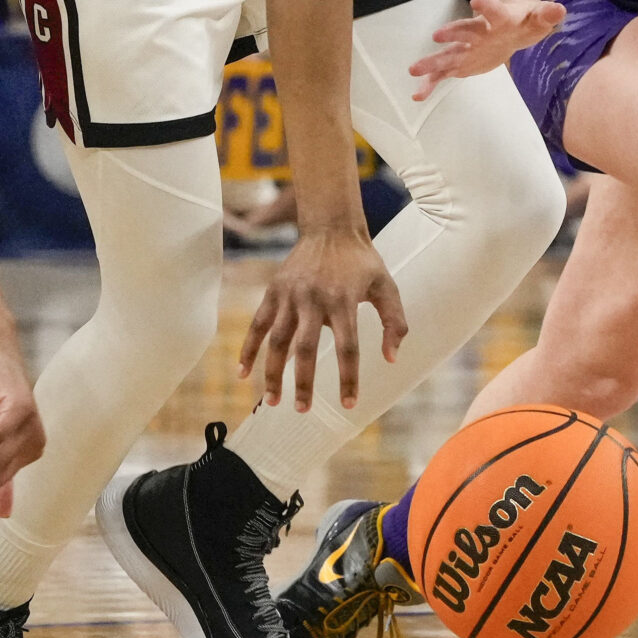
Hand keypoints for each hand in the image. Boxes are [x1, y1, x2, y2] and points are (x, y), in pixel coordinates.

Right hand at [239, 227, 407, 411]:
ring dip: (273, 372)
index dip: (348, 377)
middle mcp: (314, 299)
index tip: (348, 404)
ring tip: (272, 400)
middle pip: (306, 348)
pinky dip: (249, 348)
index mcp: (344, 301)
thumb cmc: (362, 262)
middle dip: (303, 382)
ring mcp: (290, 295)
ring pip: (277, 340)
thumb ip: (395, 322)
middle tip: (301, 410)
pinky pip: (258, 324)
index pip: (347, 347)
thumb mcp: (387, 287)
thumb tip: (392, 358)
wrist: (331, 227)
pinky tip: (243, 373)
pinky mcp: (274, 291)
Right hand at [406, 0, 563, 99]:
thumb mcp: (538, 18)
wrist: (509, 29)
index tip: (477, 2)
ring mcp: (466, 48)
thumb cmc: (523, 21)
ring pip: (448, 54)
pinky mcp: (461, 64)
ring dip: (432, 61)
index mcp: (497, 19)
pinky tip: (418, 95)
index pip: (494, 11)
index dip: (487, 6)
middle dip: (452, 33)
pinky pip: (444, 74)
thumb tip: (559, 10)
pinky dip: (431, 84)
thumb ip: (547, 15)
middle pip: (463, 32)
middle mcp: (477, 32)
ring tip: (413, 70)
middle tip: (438, 36)